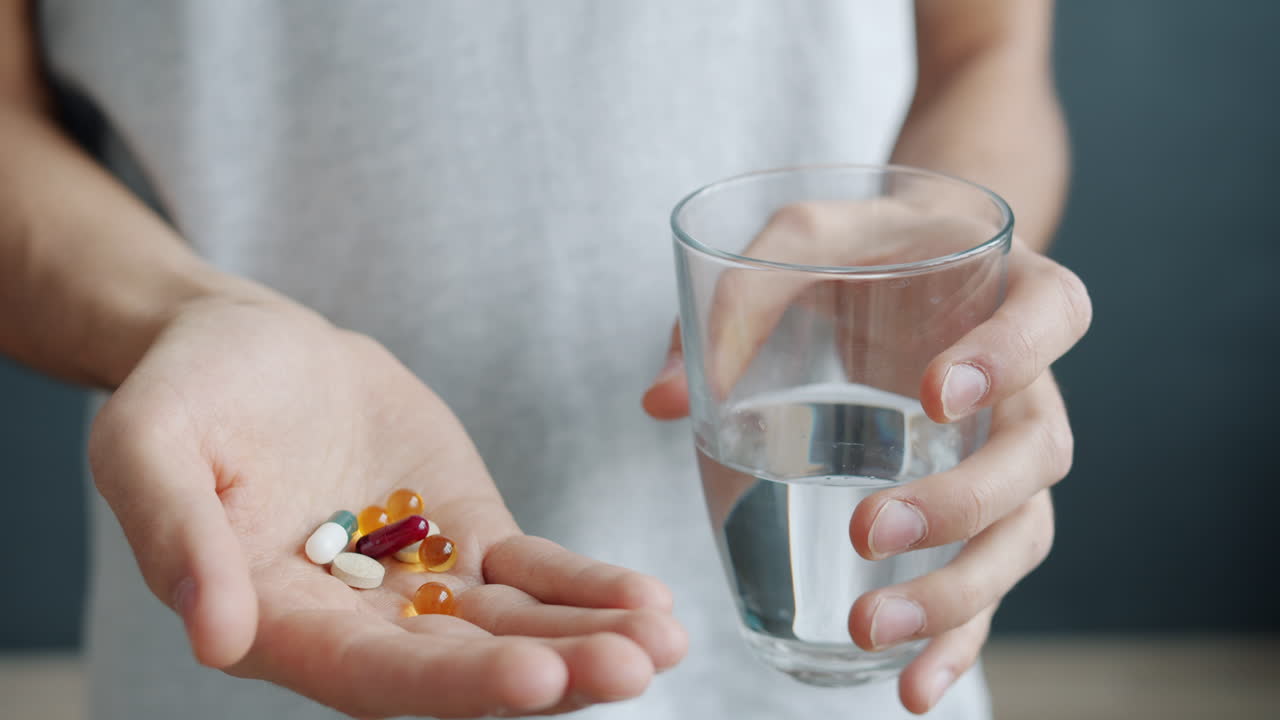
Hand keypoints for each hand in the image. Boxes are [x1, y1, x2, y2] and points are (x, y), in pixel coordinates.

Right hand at [90, 296, 686, 717]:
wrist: (249, 345)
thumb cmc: (185, 390)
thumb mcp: (146, 441)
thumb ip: (173, 535)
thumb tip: (219, 636)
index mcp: (274, 621)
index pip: (368, 673)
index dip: (452, 683)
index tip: (532, 676)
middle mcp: (357, 623)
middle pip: (462, 666)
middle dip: (550, 671)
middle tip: (631, 666)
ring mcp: (422, 582)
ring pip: (514, 627)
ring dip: (589, 638)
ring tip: (662, 638)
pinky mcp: (466, 535)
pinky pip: (534, 573)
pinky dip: (588, 587)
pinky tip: (648, 601)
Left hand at [643, 200, 1090, 713]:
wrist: (913, 265)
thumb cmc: (866, 250)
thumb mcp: (807, 239)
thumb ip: (741, 295)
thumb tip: (664, 402)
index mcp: (1015, 291)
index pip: (1049, 319)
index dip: (1009, 357)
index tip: (933, 391)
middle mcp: (1033, 382)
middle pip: (1035, 454)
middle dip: (959, 503)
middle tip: (869, 529)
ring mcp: (1010, 455)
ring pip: (1019, 535)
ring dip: (957, 593)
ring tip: (872, 630)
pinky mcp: (980, 512)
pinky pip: (988, 583)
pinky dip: (956, 639)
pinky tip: (909, 686)